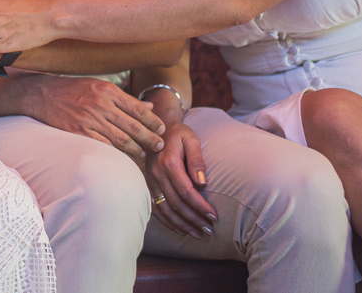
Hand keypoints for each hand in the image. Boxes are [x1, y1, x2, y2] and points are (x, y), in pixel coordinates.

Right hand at [18, 75, 165, 158]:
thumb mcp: (98, 85)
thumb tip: (148, 107)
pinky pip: (104, 145)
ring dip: (136, 148)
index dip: (152, 121)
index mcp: (107, 90)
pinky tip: (123, 156)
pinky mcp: (79, 132)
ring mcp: (89, 119)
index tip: (162, 128)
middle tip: (159, 145)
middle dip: (150, 137)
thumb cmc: (71, 89)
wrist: (41, 94)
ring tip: (143, 153)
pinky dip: (116, 153)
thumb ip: (123, 97)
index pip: (137, 108)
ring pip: (121, 139)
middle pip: (133, 126)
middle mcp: (100, 104)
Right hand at [145, 121, 216, 236]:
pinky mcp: (147, 185)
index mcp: (169, 163)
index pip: (186, 192)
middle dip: (194, 219)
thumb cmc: (177, 133)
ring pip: (165, 209)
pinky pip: (155, 208)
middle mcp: (157, 175)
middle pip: (176, 204)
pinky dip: (167, 221)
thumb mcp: (190, 139)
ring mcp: (150, 181)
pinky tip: (180, 229)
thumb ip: (197, 160)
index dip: (200, 206)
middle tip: (210, 230)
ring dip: (182, 224)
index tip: (214, 216)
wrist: (154, 128)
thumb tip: (202, 183)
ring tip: (198, 234)